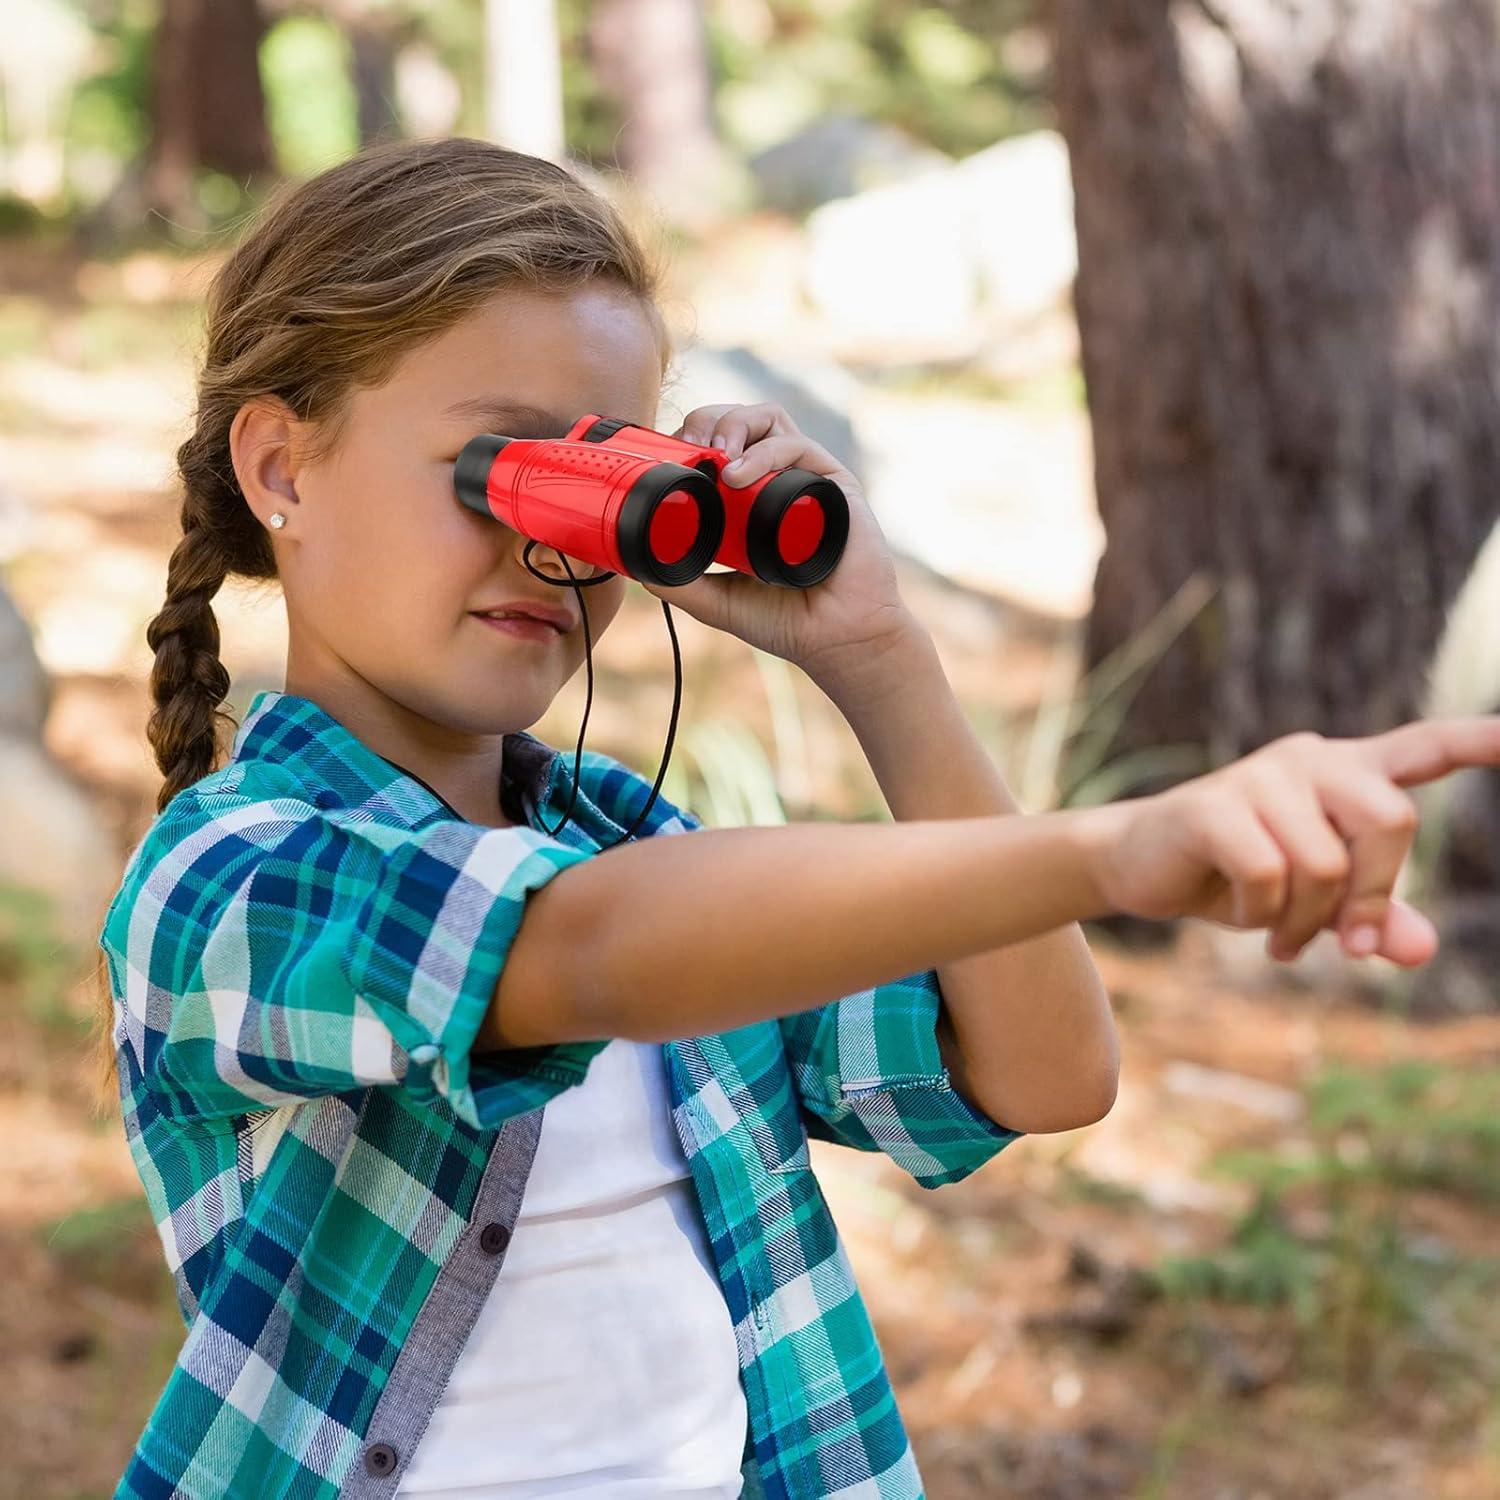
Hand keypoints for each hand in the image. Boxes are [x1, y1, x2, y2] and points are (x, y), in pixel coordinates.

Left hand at [634, 403, 919, 682]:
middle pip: (739, 420)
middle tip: (687, 449)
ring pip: (768, 419)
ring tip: (715, 459)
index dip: (690, 438)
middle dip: (707, 420)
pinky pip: (797, 447)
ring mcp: (806, 479)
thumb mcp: (718, 601)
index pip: (717, 445)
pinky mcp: (835, 483)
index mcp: (748, 500)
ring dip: (734, 425)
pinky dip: (763, 453)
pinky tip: (738, 474)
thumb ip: (681, 584)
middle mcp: (777, 481)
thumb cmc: (786, 620)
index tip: (667, 455)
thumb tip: (637, 566)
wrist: (835, 639)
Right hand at [1079, 718, 1499, 965]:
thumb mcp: (1315, 905)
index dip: (1478, 741)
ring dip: (1305, 922)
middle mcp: (1310, 758)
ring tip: (1277, 933)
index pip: (1425, 747)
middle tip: (1345, 942)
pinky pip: (1269, 875)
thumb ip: (1374, 920)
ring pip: (1325, 865)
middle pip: (1390, 821)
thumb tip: (1417, 950)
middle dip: (1372, 894)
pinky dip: (1259, 914)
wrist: (1139, 866)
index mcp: (1345, 772)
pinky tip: (1238, 911)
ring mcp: (1260, 775)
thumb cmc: (1237, 877)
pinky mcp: (1214, 804)